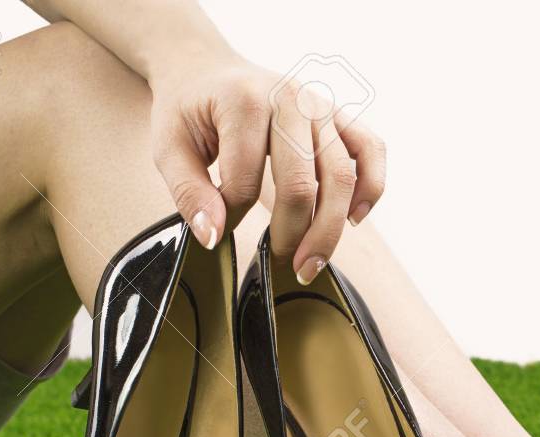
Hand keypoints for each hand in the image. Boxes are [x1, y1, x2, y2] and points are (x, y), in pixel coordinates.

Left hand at [148, 52, 385, 282]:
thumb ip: (189, 193)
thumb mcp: (168, 147)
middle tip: (286, 268)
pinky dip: (371, 186)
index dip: (232, 217)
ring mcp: (320, 104)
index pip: (246, 181)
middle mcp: (290, 98)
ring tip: (314, 262)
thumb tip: (214, 237)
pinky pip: (371, 149)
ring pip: (342, 175)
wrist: (205, 66)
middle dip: (294, 236)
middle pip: (303, 184)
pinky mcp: (338, 113)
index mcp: (245, 101)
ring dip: (331, 228)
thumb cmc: (189, 107)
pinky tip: (354, 217)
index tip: (221, 226)